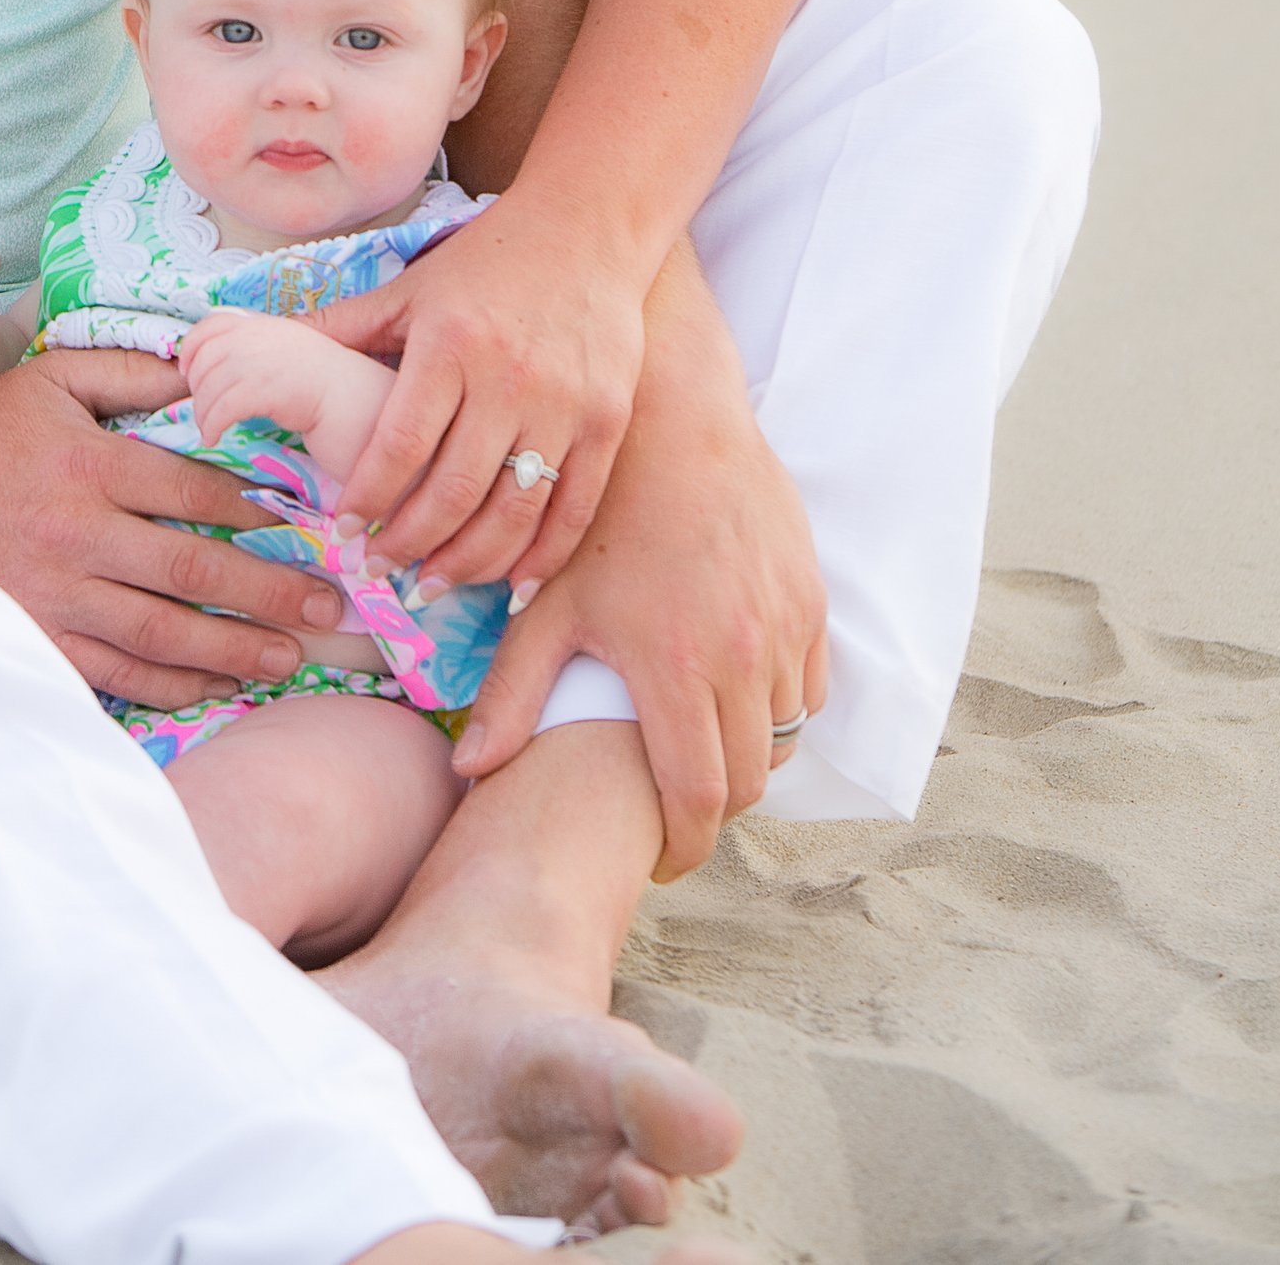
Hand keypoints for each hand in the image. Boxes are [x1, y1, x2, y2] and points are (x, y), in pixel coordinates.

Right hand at [0, 357, 351, 708]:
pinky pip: (114, 671)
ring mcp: (55, 594)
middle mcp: (78, 534)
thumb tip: (204, 372)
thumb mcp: (55, 376)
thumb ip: (131, 372)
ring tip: (291, 658)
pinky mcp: (35, 635)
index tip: (304, 526)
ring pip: (160, 634)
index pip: (191, 493)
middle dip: (269, 593)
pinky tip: (213, 686)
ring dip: (233, 649)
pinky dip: (168, 683)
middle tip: (330, 608)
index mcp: (89, 464)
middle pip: (190, 572)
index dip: (254, 511)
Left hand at [179, 307, 390, 489]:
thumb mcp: (317, 392)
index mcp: (298, 335)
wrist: (412, 446)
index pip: (227, 320)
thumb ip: (284, 374)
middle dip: (196, 378)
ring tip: (209, 430)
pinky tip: (216, 437)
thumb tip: (231, 375)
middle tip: (200, 411)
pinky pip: (232, 398)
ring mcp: (296, 358)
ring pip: (219, 372)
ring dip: (203, 405)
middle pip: (215, 344)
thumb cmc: (368, 428)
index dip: (195, 343)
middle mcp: (295, 337)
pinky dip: (214, 419)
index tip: (186, 375)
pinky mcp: (296, 388)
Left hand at [313, 191, 647, 591]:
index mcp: (450, 344)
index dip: (368, 497)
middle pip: (452, 491)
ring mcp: (564, 405)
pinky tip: (512, 589)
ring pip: (512, 512)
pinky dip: (543, 559)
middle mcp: (508, 379)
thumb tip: (262, 338)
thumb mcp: (410, 287)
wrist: (588, 226)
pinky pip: (574, 508)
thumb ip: (343, 325)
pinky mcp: (605, 422)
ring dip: (468, 564)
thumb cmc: (487, 259)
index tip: (344, 531)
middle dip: (408, 544)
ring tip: (431, 585)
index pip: (400, 444)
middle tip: (379, 569)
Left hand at [451, 304, 828, 875]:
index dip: (684, 846)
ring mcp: (785, 626)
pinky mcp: (809, 597)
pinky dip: (780, 709)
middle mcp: (744, 655)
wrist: (672, 420)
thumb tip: (469, 772)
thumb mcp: (547, 603)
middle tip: (676, 811)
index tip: (660, 859)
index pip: (700, 800)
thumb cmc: (598, 514)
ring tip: (700, 751)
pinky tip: (734, 696)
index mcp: (678, 667)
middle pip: (750, 783)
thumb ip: (513, 694)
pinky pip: (809, 687)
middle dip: (715, 812)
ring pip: (784, 735)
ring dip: (749, 758)